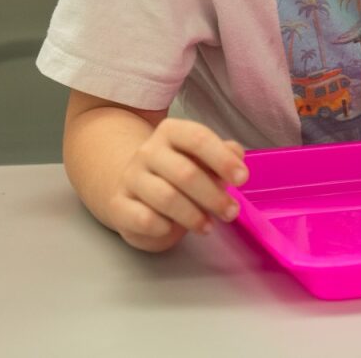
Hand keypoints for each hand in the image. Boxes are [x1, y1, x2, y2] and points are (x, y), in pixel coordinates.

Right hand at [108, 118, 248, 251]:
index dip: (223, 160)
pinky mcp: (118, 205)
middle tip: (231, 212)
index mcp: (172, 132)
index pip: (198, 138)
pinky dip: (163, 227)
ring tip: (208, 226)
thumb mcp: (203, 158)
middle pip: (185, 173)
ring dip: (193, 216)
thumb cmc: (178, 171)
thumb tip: (237, 157)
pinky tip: (172, 228)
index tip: (242, 179)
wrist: (133, 187)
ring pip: (166, 198)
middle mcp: (148, 151)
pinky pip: (144, 219)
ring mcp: (130, 177)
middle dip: (213, 196)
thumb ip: (224, 155)